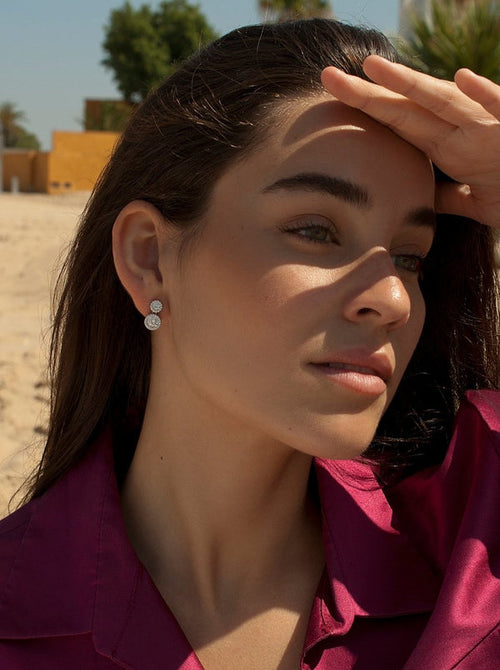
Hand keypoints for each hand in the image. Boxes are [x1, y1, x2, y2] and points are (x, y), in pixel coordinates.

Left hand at [321, 56, 499, 228]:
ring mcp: (490, 126)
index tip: (331, 99)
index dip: (366, 110)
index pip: (399, 123)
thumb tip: (417, 195)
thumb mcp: (475, 201)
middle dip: (368, 94)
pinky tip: (460, 79)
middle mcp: (463, 130)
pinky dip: (484, 94)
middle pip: (407, 108)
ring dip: (410, 84)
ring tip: (373, 69)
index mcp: (448, 145)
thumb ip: (446, 195)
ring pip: (444, 100)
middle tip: (327, 77)